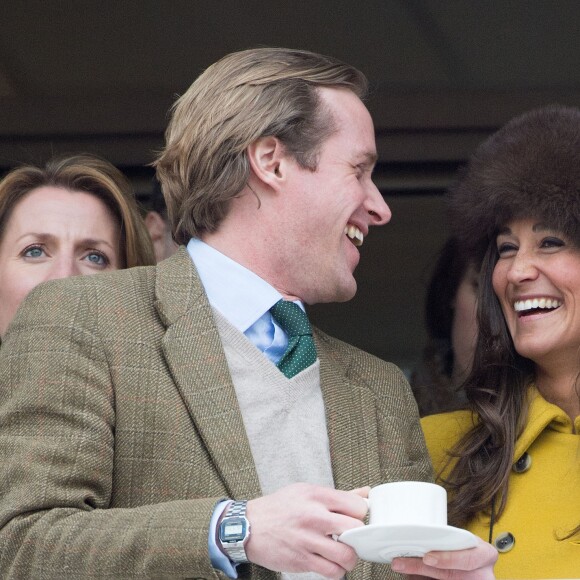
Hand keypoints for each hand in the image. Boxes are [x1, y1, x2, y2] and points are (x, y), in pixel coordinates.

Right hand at [244, 483, 367, 578]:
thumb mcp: (306, 491)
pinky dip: (336, 570)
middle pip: (356, 529)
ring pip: (347, 556)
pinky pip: (332, 572)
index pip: (356, 506)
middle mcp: (314, 516)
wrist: (249, 526)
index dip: (360, 514)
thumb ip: (337, 496)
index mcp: (316, 495)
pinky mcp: (302, 560)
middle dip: (359, 535)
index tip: (355, 518)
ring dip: (349, 557)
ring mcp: (308, 540)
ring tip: (343, 552)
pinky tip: (330, 562)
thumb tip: (366, 494)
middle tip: (352, 537)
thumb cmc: (280, 507)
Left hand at [390, 536, 497, 578]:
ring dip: (418, 576)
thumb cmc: (468, 548)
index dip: (447, 559)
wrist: (477, 566)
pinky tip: (411, 576)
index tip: (427, 558)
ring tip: (401, 568)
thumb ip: (448, 539)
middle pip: (450, 575)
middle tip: (400, 563)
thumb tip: (416, 533)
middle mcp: (483, 574)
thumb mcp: (466, 540)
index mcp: (485, 555)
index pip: (468, 559)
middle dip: (421, 569)